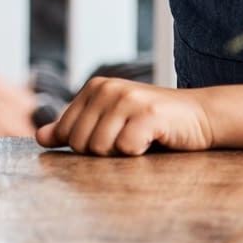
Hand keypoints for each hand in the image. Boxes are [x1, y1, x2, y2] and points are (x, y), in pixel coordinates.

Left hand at [35, 77, 214, 155]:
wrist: (201, 117)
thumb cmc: (152, 124)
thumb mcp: (110, 122)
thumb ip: (74, 128)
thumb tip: (40, 137)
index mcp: (94, 88)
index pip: (67, 133)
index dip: (87, 146)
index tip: (113, 138)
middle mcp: (108, 88)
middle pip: (81, 143)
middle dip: (104, 153)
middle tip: (129, 141)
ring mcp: (128, 99)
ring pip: (100, 148)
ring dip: (122, 154)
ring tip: (141, 141)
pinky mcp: (148, 113)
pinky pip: (126, 149)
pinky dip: (140, 153)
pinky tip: (154, 141)